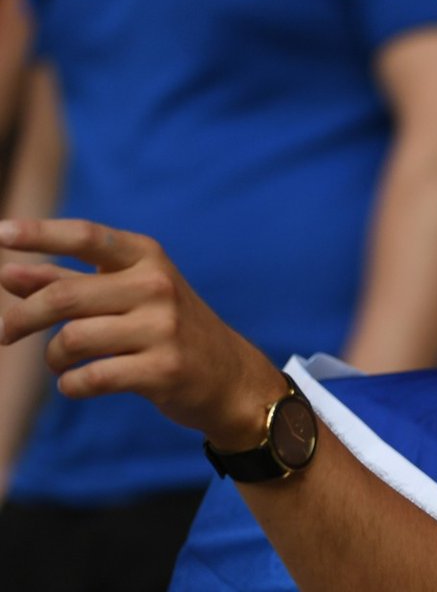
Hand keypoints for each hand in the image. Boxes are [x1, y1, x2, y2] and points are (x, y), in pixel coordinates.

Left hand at [0, 219, 285, 448]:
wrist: (231, 378)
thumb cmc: (167, 329)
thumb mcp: (126, 296)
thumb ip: (70, 282)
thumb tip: (8, 273)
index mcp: (148, 258)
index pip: (86, 236)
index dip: (40, 234)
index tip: (0, 234)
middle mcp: (158, 286)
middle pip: (64, 296)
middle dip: (22, 317)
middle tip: (4, 333)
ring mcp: (163, 328)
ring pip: (74, 339)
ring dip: (54, 357)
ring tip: (60, 363)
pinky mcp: (163, 370)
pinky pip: (91, 377)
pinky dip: (71, 384)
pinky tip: (75, 384)